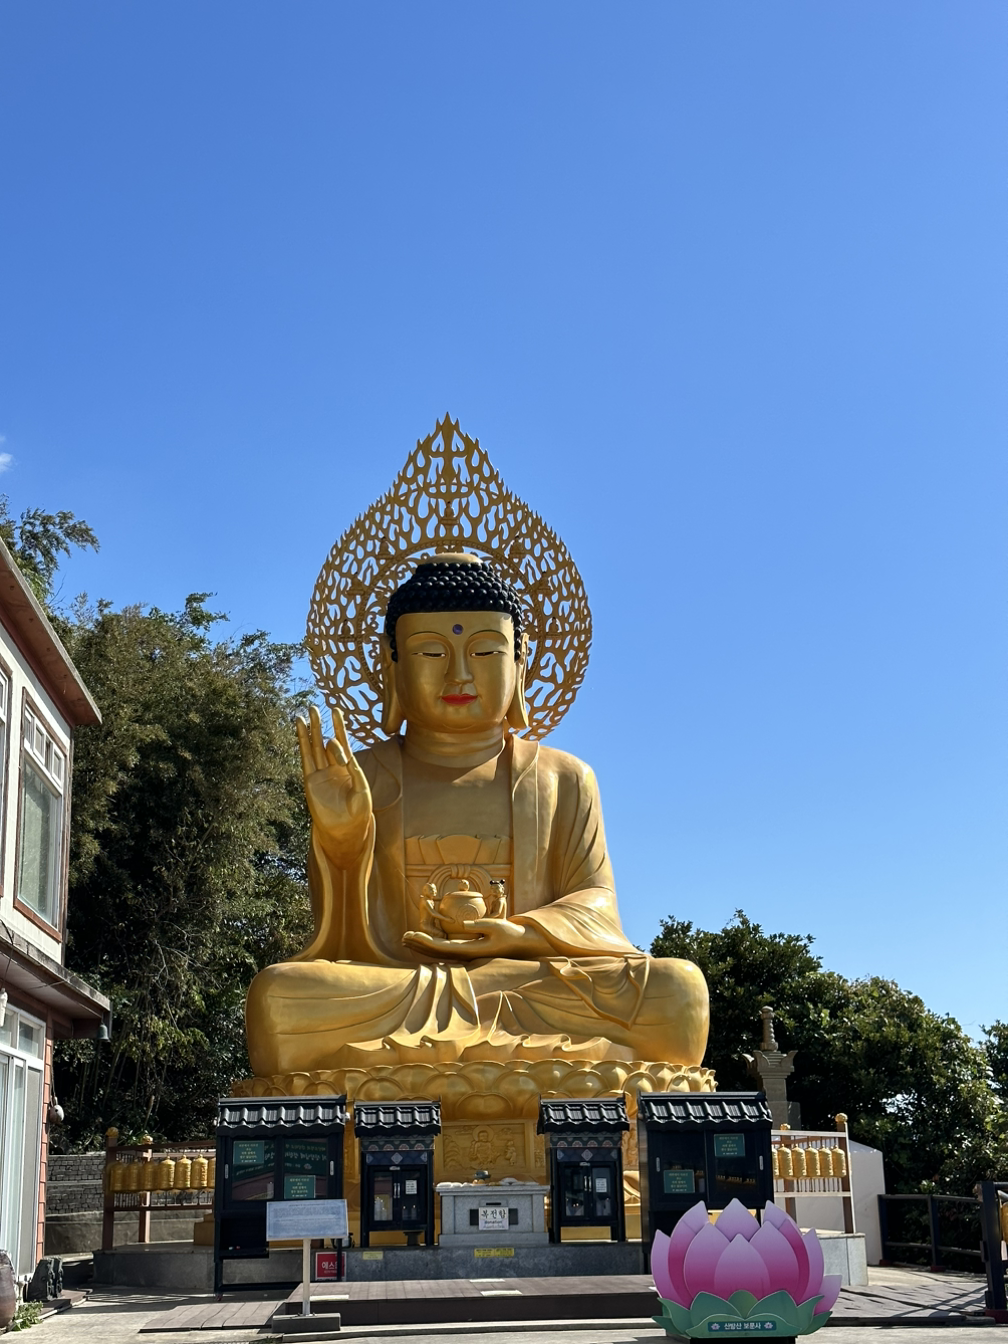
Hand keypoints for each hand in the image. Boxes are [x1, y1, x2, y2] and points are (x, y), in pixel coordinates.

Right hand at [296, 704, 371, 867]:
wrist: (345, 830)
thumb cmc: (359, 812)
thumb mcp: (363, 790)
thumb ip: (357, 773)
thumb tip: (347, 756)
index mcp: (349, 768)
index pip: (343, 743)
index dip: (339, 728)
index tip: (336, 711)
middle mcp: (334, 767)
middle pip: (326, 741)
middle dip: (322, 724)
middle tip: (317, 706)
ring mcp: (321, 773)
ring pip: (314, 747)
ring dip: (310, 731)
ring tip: (305, 713)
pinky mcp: (310, 781)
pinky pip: (305, 759)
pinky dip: (302, 744)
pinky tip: (299, 731)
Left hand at [402, 917, 548, 960]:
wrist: (519, 944)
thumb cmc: (509, 933)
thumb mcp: (496, 926)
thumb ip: (479, 924)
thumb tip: (462, 924)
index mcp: (469, 950)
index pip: (441, 947)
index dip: (425, 941)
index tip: (412, 934)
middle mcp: (464, 954)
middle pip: (436, 952)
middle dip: (419, 944)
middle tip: (403, 936)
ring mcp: (465, 954)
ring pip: (438, 952)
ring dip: (423, 946)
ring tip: (408, 939)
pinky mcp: (466, 950)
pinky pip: (445, 948)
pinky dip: (432, 945)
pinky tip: (424, 940)